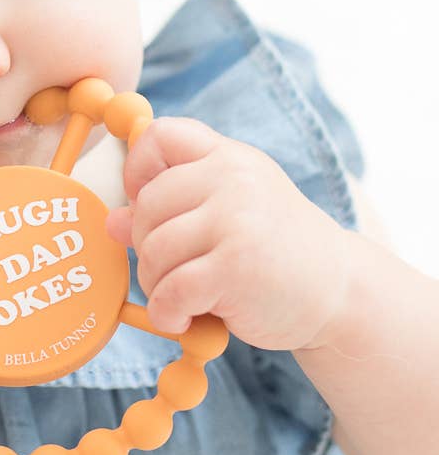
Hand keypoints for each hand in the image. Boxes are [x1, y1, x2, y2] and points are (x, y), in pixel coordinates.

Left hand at [104, 116, 351, 351]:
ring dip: (156, 284)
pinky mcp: (235, 267)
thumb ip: (173, 210)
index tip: (147, 203)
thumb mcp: (228, 213)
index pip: (160, 135)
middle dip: (147, 245)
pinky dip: (167, 313)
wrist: (341, 292)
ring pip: (154, 250)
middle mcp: (233, 178)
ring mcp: (236, 220)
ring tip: (182, 297)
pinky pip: (170, 290)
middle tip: (172, 270)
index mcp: (229, 157)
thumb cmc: (274, 250)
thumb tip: (112, 221)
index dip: (138, 170)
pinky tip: (184, 319)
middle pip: (148, 205)